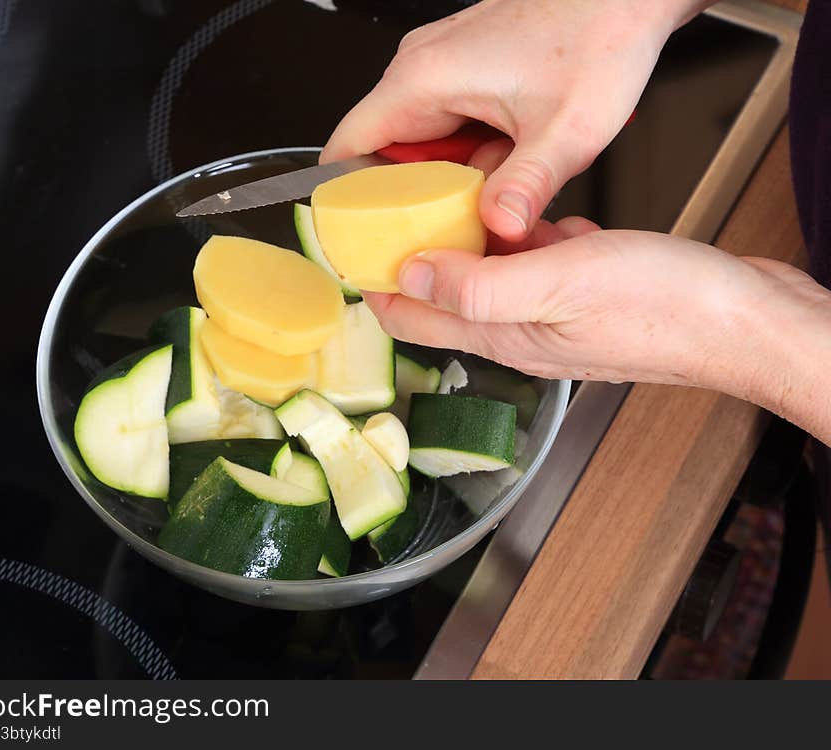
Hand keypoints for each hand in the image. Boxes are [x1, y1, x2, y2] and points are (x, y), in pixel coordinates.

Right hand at [322, 0, 707, 241]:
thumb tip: (500, 228)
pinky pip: (445, 131)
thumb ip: (528, 184)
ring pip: (418, 148)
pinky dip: (466, 160)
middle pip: (383, 157)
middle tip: (441, 235)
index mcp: (423, 80)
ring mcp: (441, 72)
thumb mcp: (567, 128)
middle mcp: (422, 72)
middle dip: (409, 202)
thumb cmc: (599, 35)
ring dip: (446, 182)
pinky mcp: (464, 77)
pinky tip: (503, 166)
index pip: (346, 148)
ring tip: (489, 191)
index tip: (358, 239)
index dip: (343, 201)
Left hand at [364, 223, 830, 444]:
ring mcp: (557, 317)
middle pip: (450, 301)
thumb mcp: (557, 284)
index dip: (379, 292)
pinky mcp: (588, 298)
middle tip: (402, 224)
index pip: (416, 323)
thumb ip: (479, 286)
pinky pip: (542, 269)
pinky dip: (534, 245)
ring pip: (497, 281)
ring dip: (480, 251)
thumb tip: (413, 273)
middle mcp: (525, 334)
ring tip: (467, 217)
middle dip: (423, 264)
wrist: (743, 320)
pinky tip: (546, 227)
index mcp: (507, 337)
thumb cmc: (664, 309)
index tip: (354, 260)